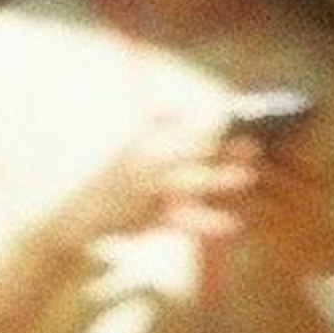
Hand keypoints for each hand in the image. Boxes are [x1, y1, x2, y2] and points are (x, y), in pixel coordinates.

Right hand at [59, 114, 252, 253]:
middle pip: (191, 153)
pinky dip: (207, 223)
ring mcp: (147, 193)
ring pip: (188, 184)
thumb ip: (156, 124)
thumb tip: (182, 108)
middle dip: (222, 149)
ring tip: (248, 176)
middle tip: (255, 143)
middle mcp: (146, 166)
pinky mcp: (149, 220)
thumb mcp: (129, 145)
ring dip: (218, 179)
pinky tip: (233, 224)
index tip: (242, 122)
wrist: (78, 214)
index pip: (184, 130)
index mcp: (144, 143)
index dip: (214, 127)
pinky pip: (182, 221)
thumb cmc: (111, 179)